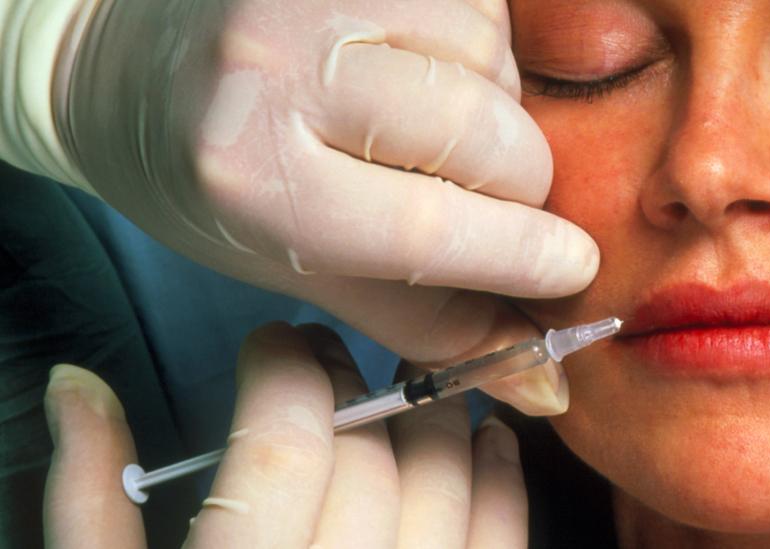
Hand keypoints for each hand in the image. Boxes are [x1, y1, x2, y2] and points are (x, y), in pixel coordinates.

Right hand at [44, 323, 527, 547]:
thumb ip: (87, 502)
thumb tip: (75, 388)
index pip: (283, 446)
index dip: (285, 370)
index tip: (276, 344)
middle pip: (371, 458)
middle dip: (352, 384)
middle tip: (333, 363)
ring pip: (449, 488)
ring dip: (436, 417)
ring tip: (411, 385)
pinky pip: (504, 543)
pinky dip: (502, 481)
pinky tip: (492, 444)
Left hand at [53, 0, 598, 413]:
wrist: (130, 69)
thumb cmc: (210, 183)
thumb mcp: (296, 266)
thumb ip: (422, 320)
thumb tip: (540, 376)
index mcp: (252, 178)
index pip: (426, 227)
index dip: (523, 254)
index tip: (573, 268)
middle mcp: (277, 67)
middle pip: (481, 133)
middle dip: (518, 180)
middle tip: (497, 198)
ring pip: (493, 60)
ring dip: (494, 106)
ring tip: (428, 125)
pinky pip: (480, 7)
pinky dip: (476, 50)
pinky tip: (419, 70)